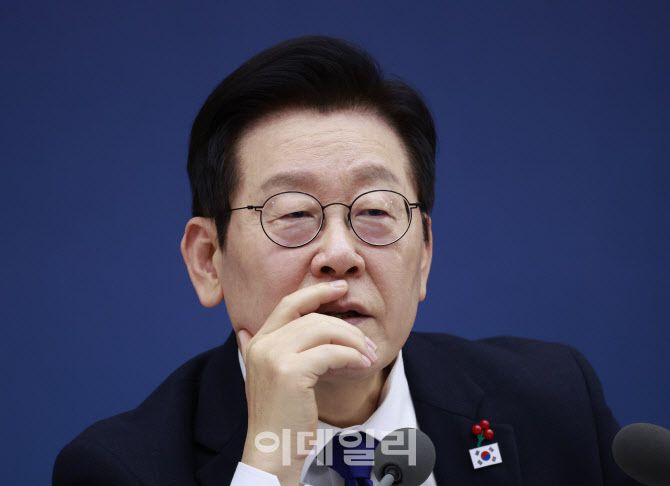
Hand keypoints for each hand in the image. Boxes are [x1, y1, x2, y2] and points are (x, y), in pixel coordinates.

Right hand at [237, 280, 377, 483]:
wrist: (272, 450)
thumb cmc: (280, 416)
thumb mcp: (270, 376)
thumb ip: (267, 350)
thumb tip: (248, 328)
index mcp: (257, 342)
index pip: (289, 303)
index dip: (316, 292)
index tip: (340, 288)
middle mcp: (262, 344)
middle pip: (313, 317)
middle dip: (346, 328)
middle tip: (367, 343)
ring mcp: (274, 356)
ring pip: (324, 331)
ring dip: (353, 341)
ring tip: (369, 355)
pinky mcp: (290, 372)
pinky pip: (332, 352)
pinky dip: (352, 356)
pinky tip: (363, 365)